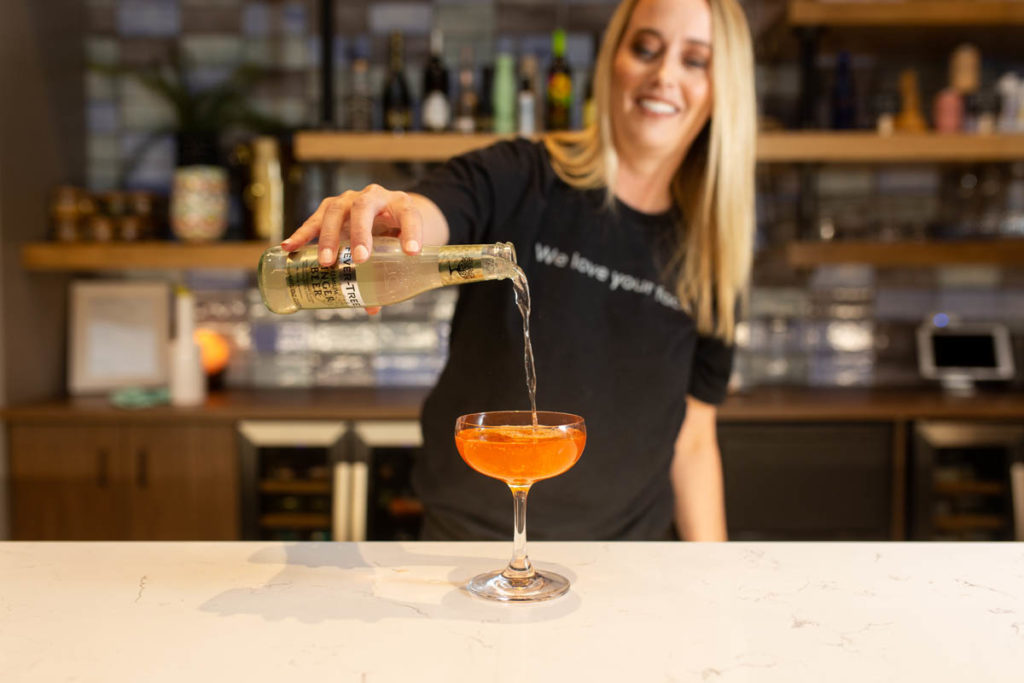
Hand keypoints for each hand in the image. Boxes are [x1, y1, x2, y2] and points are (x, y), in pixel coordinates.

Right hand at [281, 184, 423, 266]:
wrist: (384, 211)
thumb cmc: (395, 232)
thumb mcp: (398, 248)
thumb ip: (389, 273)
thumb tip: (371, 307)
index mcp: (400, 205)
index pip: (408, 214)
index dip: (411, 232)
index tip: (411, 253)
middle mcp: (374, 196)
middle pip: (364, 208)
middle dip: (361, 233)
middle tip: (360, 259)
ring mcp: (349, 199)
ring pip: (336, 212)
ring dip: (329, 237)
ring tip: (326, 262)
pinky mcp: (330, 206)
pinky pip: (314, 219)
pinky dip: (302, 234)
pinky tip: (290, 247)